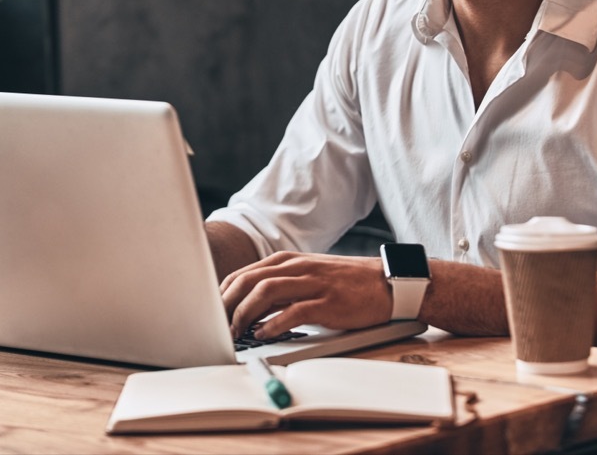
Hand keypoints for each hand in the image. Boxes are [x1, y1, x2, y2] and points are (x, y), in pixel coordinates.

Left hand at [219, 251, 391, 338]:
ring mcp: (312, 283)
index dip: (223, 294)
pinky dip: (273, 324)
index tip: (211, 312)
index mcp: (289, 261)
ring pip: (266, 292)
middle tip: (215, 324)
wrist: (385, 283)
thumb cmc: (345, 283)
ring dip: (245, 313)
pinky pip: (293, 311)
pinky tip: (263, 334)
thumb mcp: (308, 276)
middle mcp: (297, 267)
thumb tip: (248, 308)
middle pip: (249, 281)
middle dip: (226, 304)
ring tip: (236, 332)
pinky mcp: (327, 302)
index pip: (244, 274)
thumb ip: (280, 288)